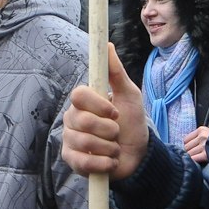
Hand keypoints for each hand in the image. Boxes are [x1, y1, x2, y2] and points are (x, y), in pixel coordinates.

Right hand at [62, 43, 149, 179]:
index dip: (98, 105)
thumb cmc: (131, 121)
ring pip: (84, 142)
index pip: (78, 95)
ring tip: (115, 147)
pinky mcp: (71, 160)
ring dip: (109, 147)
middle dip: (109, 130)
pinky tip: (110, 161)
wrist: (138, 154)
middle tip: (117, 132)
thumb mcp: (128, 94)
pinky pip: (83, 162)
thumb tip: (107, 45)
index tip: (114, 112)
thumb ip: (116, 72)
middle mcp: (72, 118)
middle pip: (83, 121)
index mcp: (83, 101)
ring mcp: (70, 139)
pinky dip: (103, 163)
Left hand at [183, 125, 208, 163]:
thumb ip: (198, 137)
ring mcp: (204, 145)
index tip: (193, 149)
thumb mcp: (207, 134)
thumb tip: (185, 145)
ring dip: (192, 157)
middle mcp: (202, 136)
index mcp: (201, 130)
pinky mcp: (206, 155)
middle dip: (190, 152)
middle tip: (196, 155)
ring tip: (199, 157)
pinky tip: (199, 161)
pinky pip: (193, 159)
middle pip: (186, 147)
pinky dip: (195, 161)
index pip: (185, 140)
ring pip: (189, 154)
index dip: (189, 145)